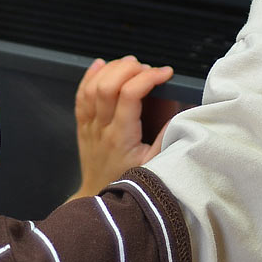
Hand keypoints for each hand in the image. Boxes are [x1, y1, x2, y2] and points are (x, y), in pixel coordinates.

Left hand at [69, 55, 174, 198]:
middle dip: (129, 68)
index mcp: (121, 137)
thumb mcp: (154, 165)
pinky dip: (90, 76)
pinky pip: (81, 95)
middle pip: (107, 85)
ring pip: (92, 87)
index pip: (129, 95)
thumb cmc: (127, 181)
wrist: (98, 197)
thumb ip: (166, 137)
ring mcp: (89, 126)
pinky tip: (101, 65)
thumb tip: (181, 113)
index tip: (166, 73)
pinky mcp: (82, 125)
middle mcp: (102, 128)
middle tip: (148, 68)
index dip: (148, 77)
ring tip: (131, 64)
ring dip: (111, 69)